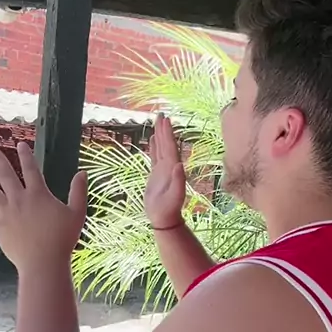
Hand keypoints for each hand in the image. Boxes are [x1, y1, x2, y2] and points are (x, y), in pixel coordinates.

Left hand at [0, 143, 87, 271]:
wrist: (43, 262)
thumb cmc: (63, 239)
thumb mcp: (77, 213)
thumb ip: (79, 192)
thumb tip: (82, 172)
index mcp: (38, 194)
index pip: (31, 169)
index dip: (25, 155)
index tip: (20, 144)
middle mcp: (19, 199)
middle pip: (5, 174)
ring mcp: (6, 212)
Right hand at [145, 114, 185, 228]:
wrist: (164, 218)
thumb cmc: (169, 208)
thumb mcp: (175, 195)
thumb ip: (178, 181)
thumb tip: (179, 165)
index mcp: (173, 168)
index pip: (170, 147)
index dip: (168, 133)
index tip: (165, 120)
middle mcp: (170, 166)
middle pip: (166, 143)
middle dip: (164, 129)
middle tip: (161, 114)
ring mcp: (163, 169)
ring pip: (161, 148)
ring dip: (159, 135)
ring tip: (157, 122)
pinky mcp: (156, 174)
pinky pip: (155, 156)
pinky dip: (154, 146)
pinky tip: (152, 139)